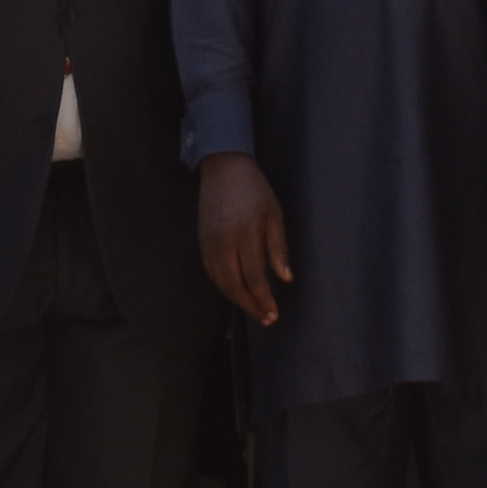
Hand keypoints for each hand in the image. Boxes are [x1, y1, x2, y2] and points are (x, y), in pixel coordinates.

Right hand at [196, 153, 293, 328]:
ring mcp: (208, 244)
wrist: (223, 169)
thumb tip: (285, 279)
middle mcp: (223, 242)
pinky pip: (212, 273)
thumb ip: (278, 248)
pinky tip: (238, 292)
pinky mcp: (201, 243)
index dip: (263, 298)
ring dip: (237, 300)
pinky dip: (225, 287)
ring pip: (220, 283)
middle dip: (250, 305)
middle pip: (234, 285)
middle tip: (266, 318)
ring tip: (255, 310)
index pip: (253, 276)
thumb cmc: (255, 190)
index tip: (274, 313)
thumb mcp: (274, 214)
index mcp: (244, 233)